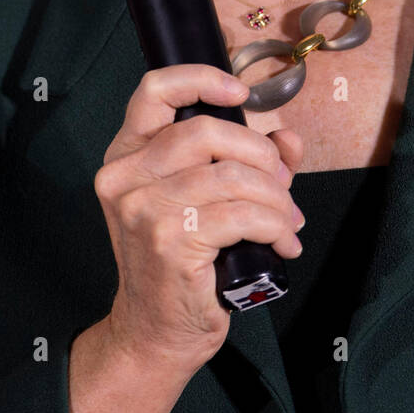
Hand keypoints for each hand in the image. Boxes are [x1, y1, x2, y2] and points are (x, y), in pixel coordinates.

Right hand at [91, 64, 303, 378]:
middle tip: (282, 182)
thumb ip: (246, 161)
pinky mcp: (171, 244)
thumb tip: (288, 139)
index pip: (153, 92)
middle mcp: (125, 178)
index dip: (201, 79)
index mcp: (127, 157)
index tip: (240, 94)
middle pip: (207, 131)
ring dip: (276, 197)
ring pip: (232, 176)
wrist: (154, 333)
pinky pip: (242, 215)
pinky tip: (283, 242)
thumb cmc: (182, 263)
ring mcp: (145, 211)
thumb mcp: (205, 201)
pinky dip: (275, 225)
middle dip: (260, 154)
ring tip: (287, 220)